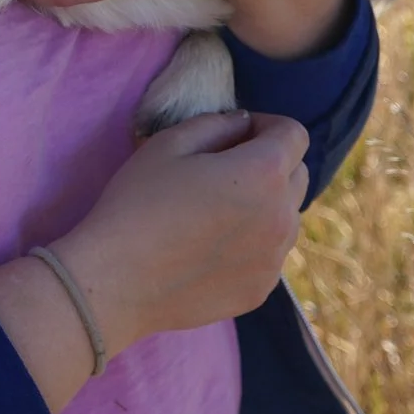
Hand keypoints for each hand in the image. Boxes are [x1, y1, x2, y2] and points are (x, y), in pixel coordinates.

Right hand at [0, 110, 308, 411]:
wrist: (116, 280)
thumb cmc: (137, 202)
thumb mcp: (168, 143)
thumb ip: (218, 123)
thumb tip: (244, 123)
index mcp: (264, 172)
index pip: (294, 134)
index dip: (267, 125)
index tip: (237, 133)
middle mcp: (282, 216)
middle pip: (298, 175)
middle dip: (272, 162)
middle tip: (226, 169)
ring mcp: (274, 259)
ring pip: (286, 217)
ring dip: (265, 204)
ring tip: (217, 211)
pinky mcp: (260, 290)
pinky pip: (270, 254)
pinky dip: (253, 243)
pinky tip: (210, 247)